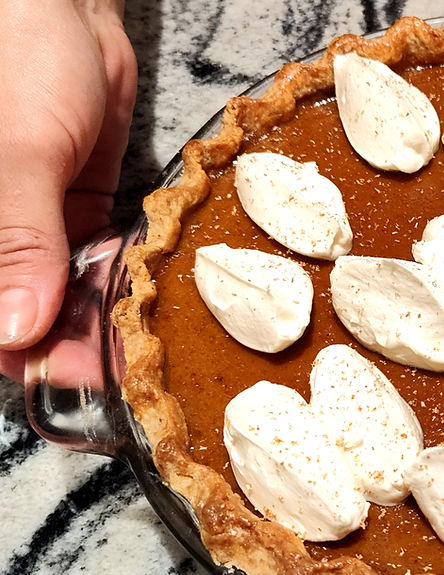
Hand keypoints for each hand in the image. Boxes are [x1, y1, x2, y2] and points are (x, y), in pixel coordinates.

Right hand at [0, 0, 136, 381]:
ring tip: (140, 352)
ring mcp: (30, 225)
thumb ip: (17, 239)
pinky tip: (141, 307)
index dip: (19, 353)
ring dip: (96, 322)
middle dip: (67, 346)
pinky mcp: (70, 208)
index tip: (70, 382)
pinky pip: (88, 260)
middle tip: (121, 374)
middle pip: (22, 311)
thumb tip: (16, 327)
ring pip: (58, 293)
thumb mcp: (19, 153)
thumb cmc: (20, 62)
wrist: (65, 11)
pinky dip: (113, 283)